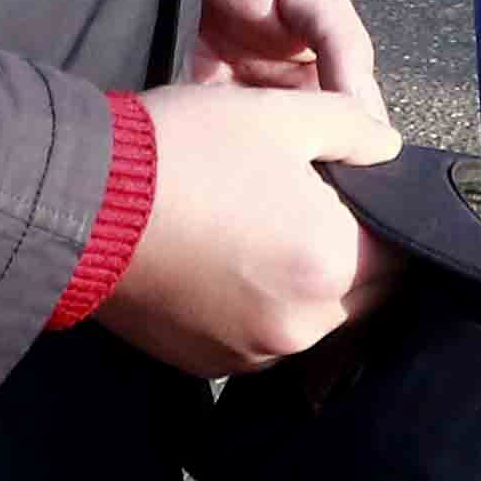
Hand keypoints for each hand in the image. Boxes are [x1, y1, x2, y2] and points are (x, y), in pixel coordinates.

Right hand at [94, 80, 403, 376]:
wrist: (80, 203)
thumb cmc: (184, 150)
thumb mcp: (275, 113)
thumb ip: (350, 126)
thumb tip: (389, 148)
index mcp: (332, 264)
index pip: (401, 250)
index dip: (384, 214)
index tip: (354, 187)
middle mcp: (304, 325)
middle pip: (363, 294)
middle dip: (351, 253)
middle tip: (309, 205)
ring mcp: (255, 355)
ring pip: (313, 321)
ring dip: (305, 285)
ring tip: (260, 232)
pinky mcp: (209, 366)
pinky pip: (260, 340)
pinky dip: (257, 308)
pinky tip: (224, 264)